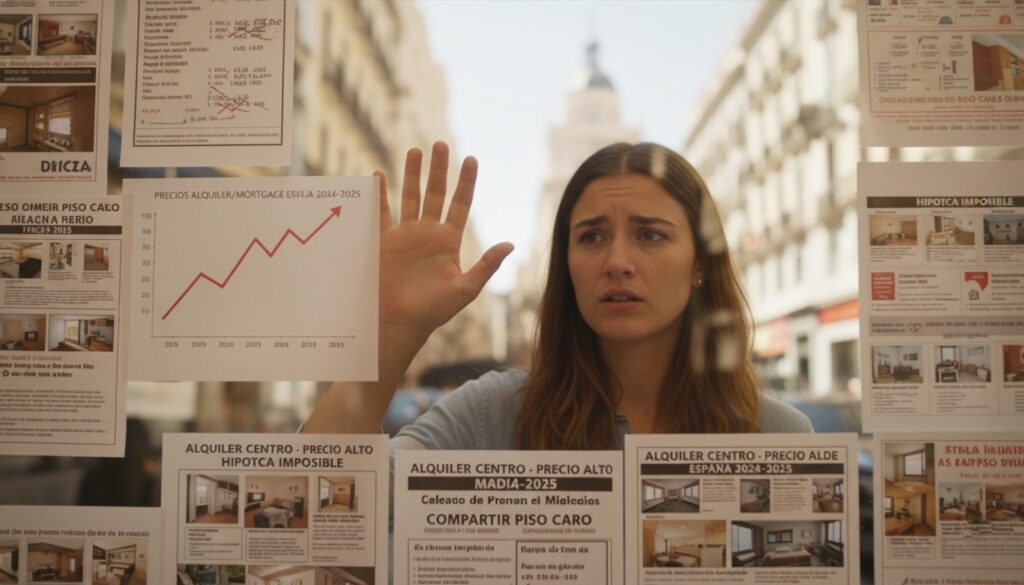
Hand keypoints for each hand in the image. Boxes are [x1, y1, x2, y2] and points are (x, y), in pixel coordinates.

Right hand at [377, 141, 512, 338]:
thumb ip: (486, 265)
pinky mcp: (384, 242)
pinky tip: (379, 175)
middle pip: (435, 193)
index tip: (471, 159)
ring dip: (412, 174)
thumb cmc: (434, 311)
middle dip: (439, 169)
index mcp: (448, 241)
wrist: (401, 323)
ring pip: (410, 196)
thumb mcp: (465, 289)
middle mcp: (428, 233)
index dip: (466, 182)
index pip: (460, 204)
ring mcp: (405, 235)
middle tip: (441, 144)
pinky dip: (379, 195)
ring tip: (415, 150)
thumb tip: (510, 244)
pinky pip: (380, 213)